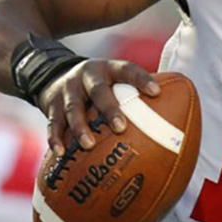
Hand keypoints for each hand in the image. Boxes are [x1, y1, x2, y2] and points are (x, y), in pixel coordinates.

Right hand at [37, 58, 160, 153]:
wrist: (52, 74)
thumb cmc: (97, 85)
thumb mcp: (113, 80)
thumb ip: (134, 94)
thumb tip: (171, 123)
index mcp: (108, 69)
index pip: (127, 70)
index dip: (141, 79)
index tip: (156, 92)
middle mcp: (87, 76)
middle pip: (98, 90)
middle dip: (110, 109)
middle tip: (121, 128)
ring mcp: (67, 89)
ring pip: (73, 108)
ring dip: (80, 127)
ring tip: (89, 145)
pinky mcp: (50, 103)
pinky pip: (53, 122)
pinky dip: (56, 138)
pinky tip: (61, 152)